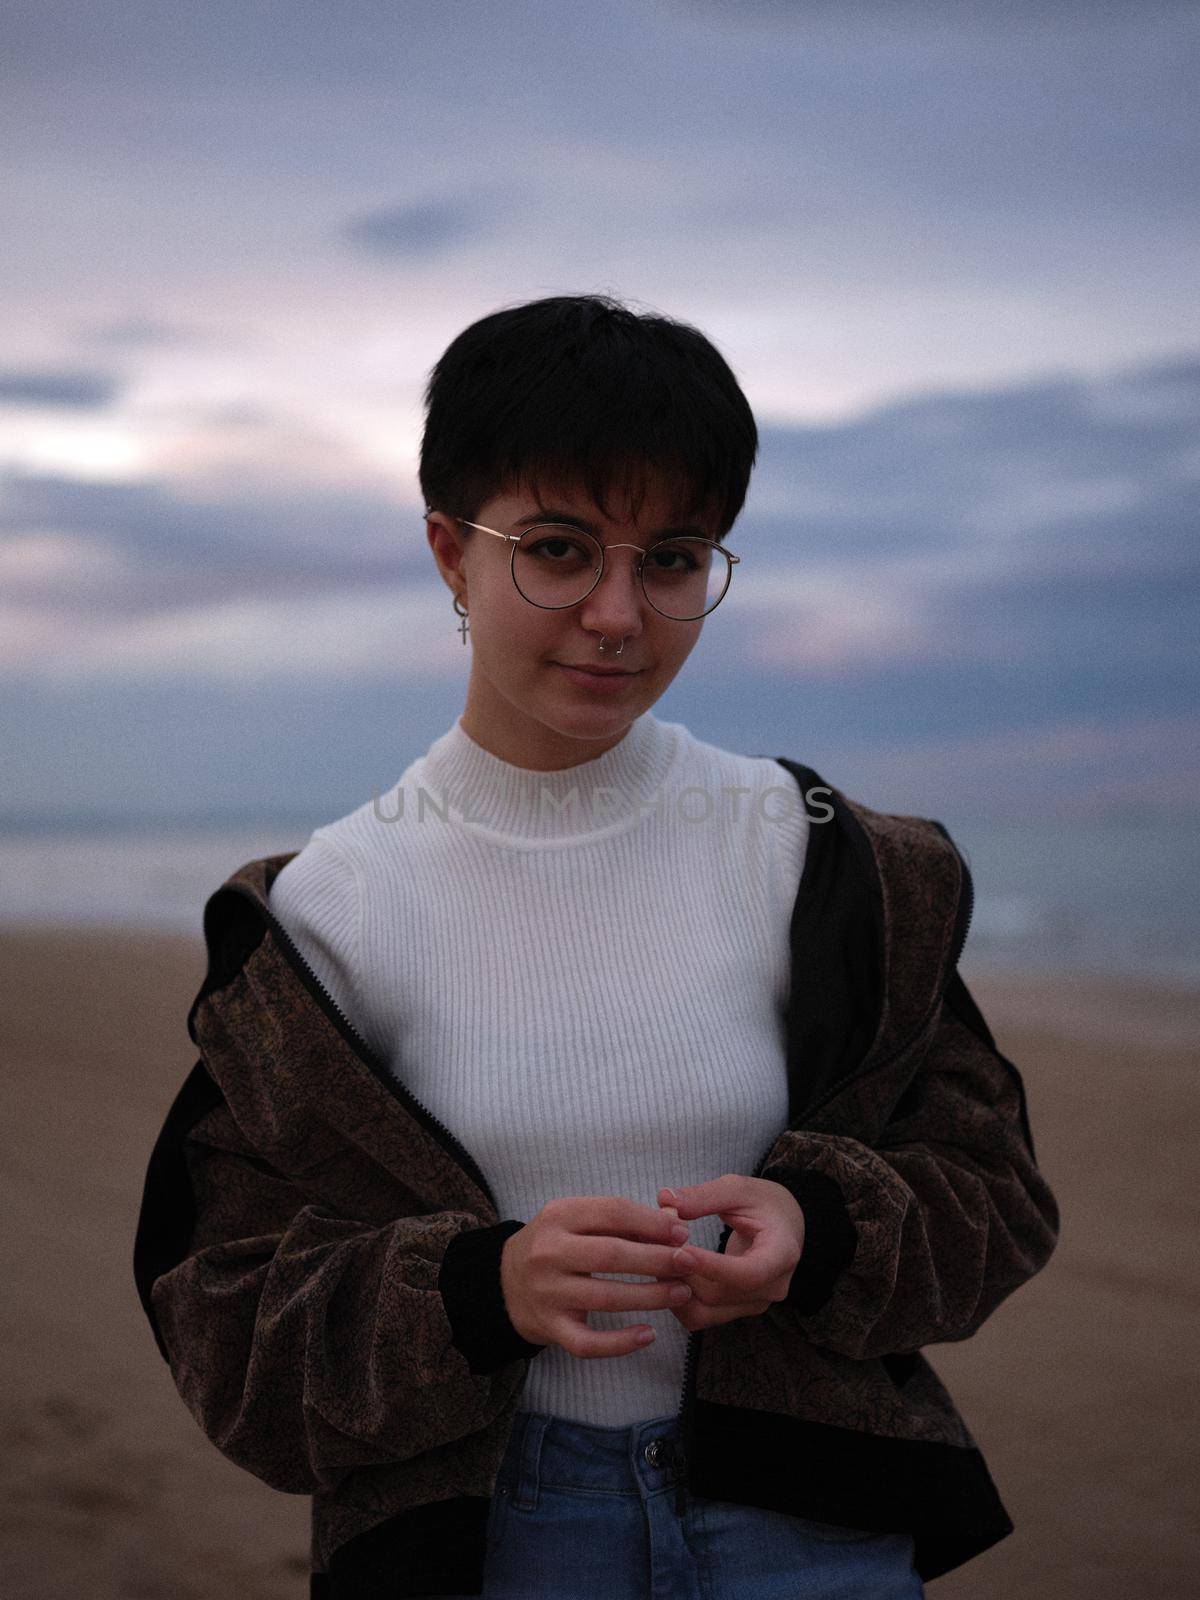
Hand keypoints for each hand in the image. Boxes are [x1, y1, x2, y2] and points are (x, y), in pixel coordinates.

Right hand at [500, 1195, 695, 1359]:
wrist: (504, 1282)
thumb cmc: (554, 1245)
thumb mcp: (575, 1220)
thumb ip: (618, 1221)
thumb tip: (671, 1227)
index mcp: (558, 1216)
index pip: (612, 1212)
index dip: (651, 1223)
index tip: (682, 1234)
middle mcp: (548, 1253)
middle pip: (612, 1255)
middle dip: (658, 1259)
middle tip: (689, 1263)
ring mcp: (547, 1292)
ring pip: (606, 1298)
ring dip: (650, 1297)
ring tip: (681, 1293)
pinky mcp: (550, 1327)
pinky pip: (588, 1342)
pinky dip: (620, 1343)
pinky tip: (648, 1334)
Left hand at [656, 1175, 805, 1330]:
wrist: (783, 1226)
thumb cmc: (763, 1203)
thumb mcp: (738, 1189)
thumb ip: (704, 1196)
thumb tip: (664, 1200)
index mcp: (782, 1253)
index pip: (749, 1273)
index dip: (712, 1267)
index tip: (680, 1252)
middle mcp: (772, 1287)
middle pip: (718, 1294)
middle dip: (682, 1272)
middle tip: (652, 1245)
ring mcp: (754, 1304)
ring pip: (704, 1312)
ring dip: (674, 1288)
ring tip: (654, 1257)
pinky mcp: (735, 1310)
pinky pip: (700, 1315)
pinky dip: (677, 1298)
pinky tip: (665, 1271)